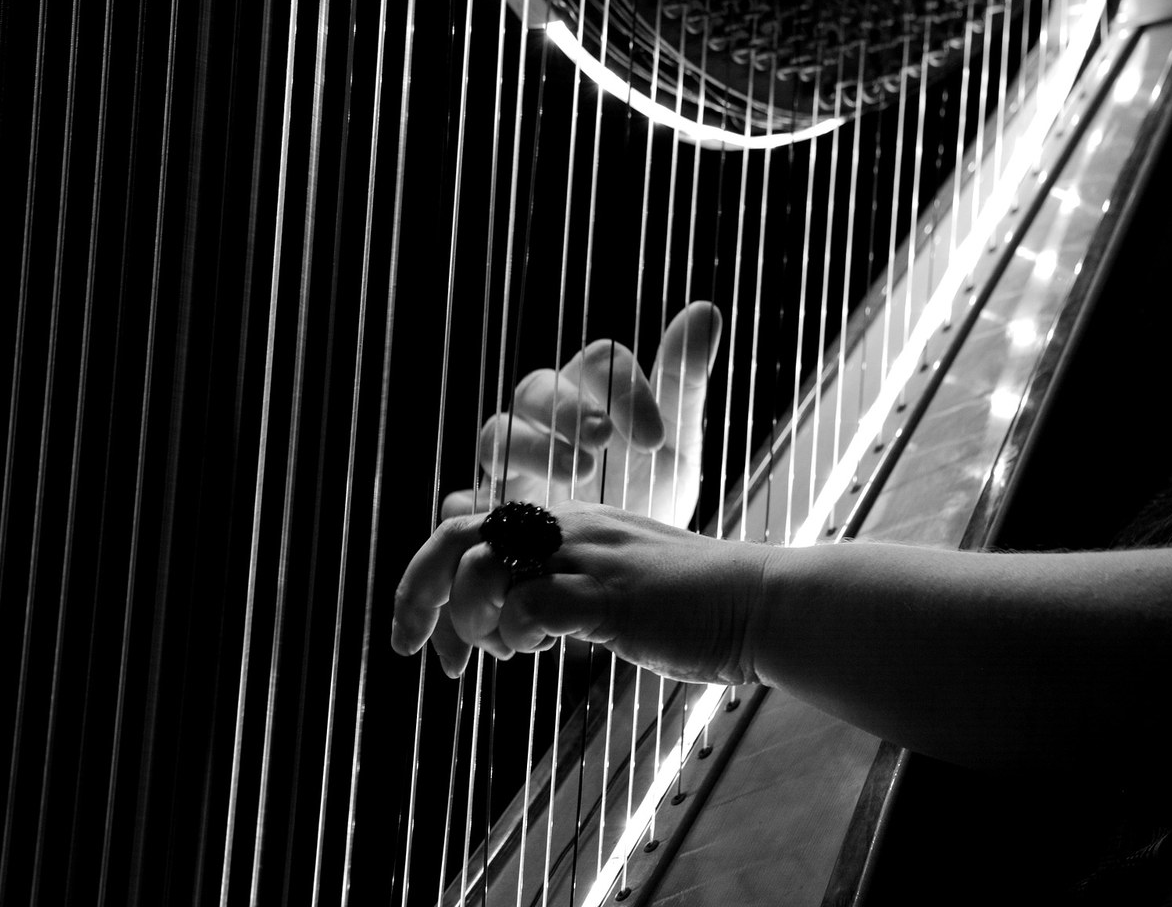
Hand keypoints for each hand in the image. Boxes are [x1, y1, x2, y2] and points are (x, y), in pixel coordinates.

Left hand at [391, 499, 768, 682]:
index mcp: (567, 523)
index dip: (435, 577)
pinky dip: (517, 634)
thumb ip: (566, 588)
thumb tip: (519, 620)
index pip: (471, 526)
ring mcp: (590, 557)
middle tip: (410, 643)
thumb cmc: (695, 605)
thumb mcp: (615, 585)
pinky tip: (540, 650)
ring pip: (484, 566)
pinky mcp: (612, 595)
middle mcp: (570, 528)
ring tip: (498, 650)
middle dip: (418, 589)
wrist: (761, 603)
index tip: (433, 636)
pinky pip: (531, 605)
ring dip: (470, 617)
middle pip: (457, 533)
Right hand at [440, 302, 721, 527]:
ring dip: (532, 449)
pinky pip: (466, 499)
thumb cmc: (646, 487)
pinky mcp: (492, 505)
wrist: (628, 561)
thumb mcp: (676, 443)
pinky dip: (470, 505)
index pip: (600, 363)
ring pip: (498, 433)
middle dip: (568, 410)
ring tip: (576, 474)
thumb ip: (684, 381)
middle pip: (538, 389)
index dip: (624, 391)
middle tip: (601, 439)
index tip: (655, 436)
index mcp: (590, 389)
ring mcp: (512, 459)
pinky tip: (486, 514)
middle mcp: (543, 416)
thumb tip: (706, 310)